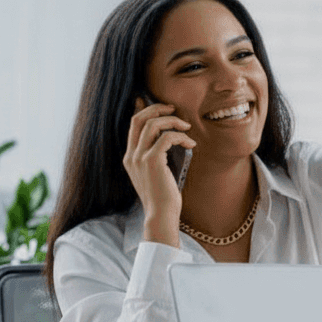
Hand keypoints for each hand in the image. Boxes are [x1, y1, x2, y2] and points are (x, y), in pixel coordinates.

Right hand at [123, 98, 195, 241]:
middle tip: (174, 109)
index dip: (146, 110)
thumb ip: (156, 154)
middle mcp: (131, 156)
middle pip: (138, 119)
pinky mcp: (152, 161)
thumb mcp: (155, 172)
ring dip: (173, 121)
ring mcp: (139, 158)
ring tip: (186, 127)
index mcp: (130, 157)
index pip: (132, 124)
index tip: (162, 106)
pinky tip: (190, 144)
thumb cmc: (163, 195)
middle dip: (157, 108)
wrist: (161, 215)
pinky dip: (181, 136)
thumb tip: (166, 136)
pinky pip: (167, 137)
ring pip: (153, 124)